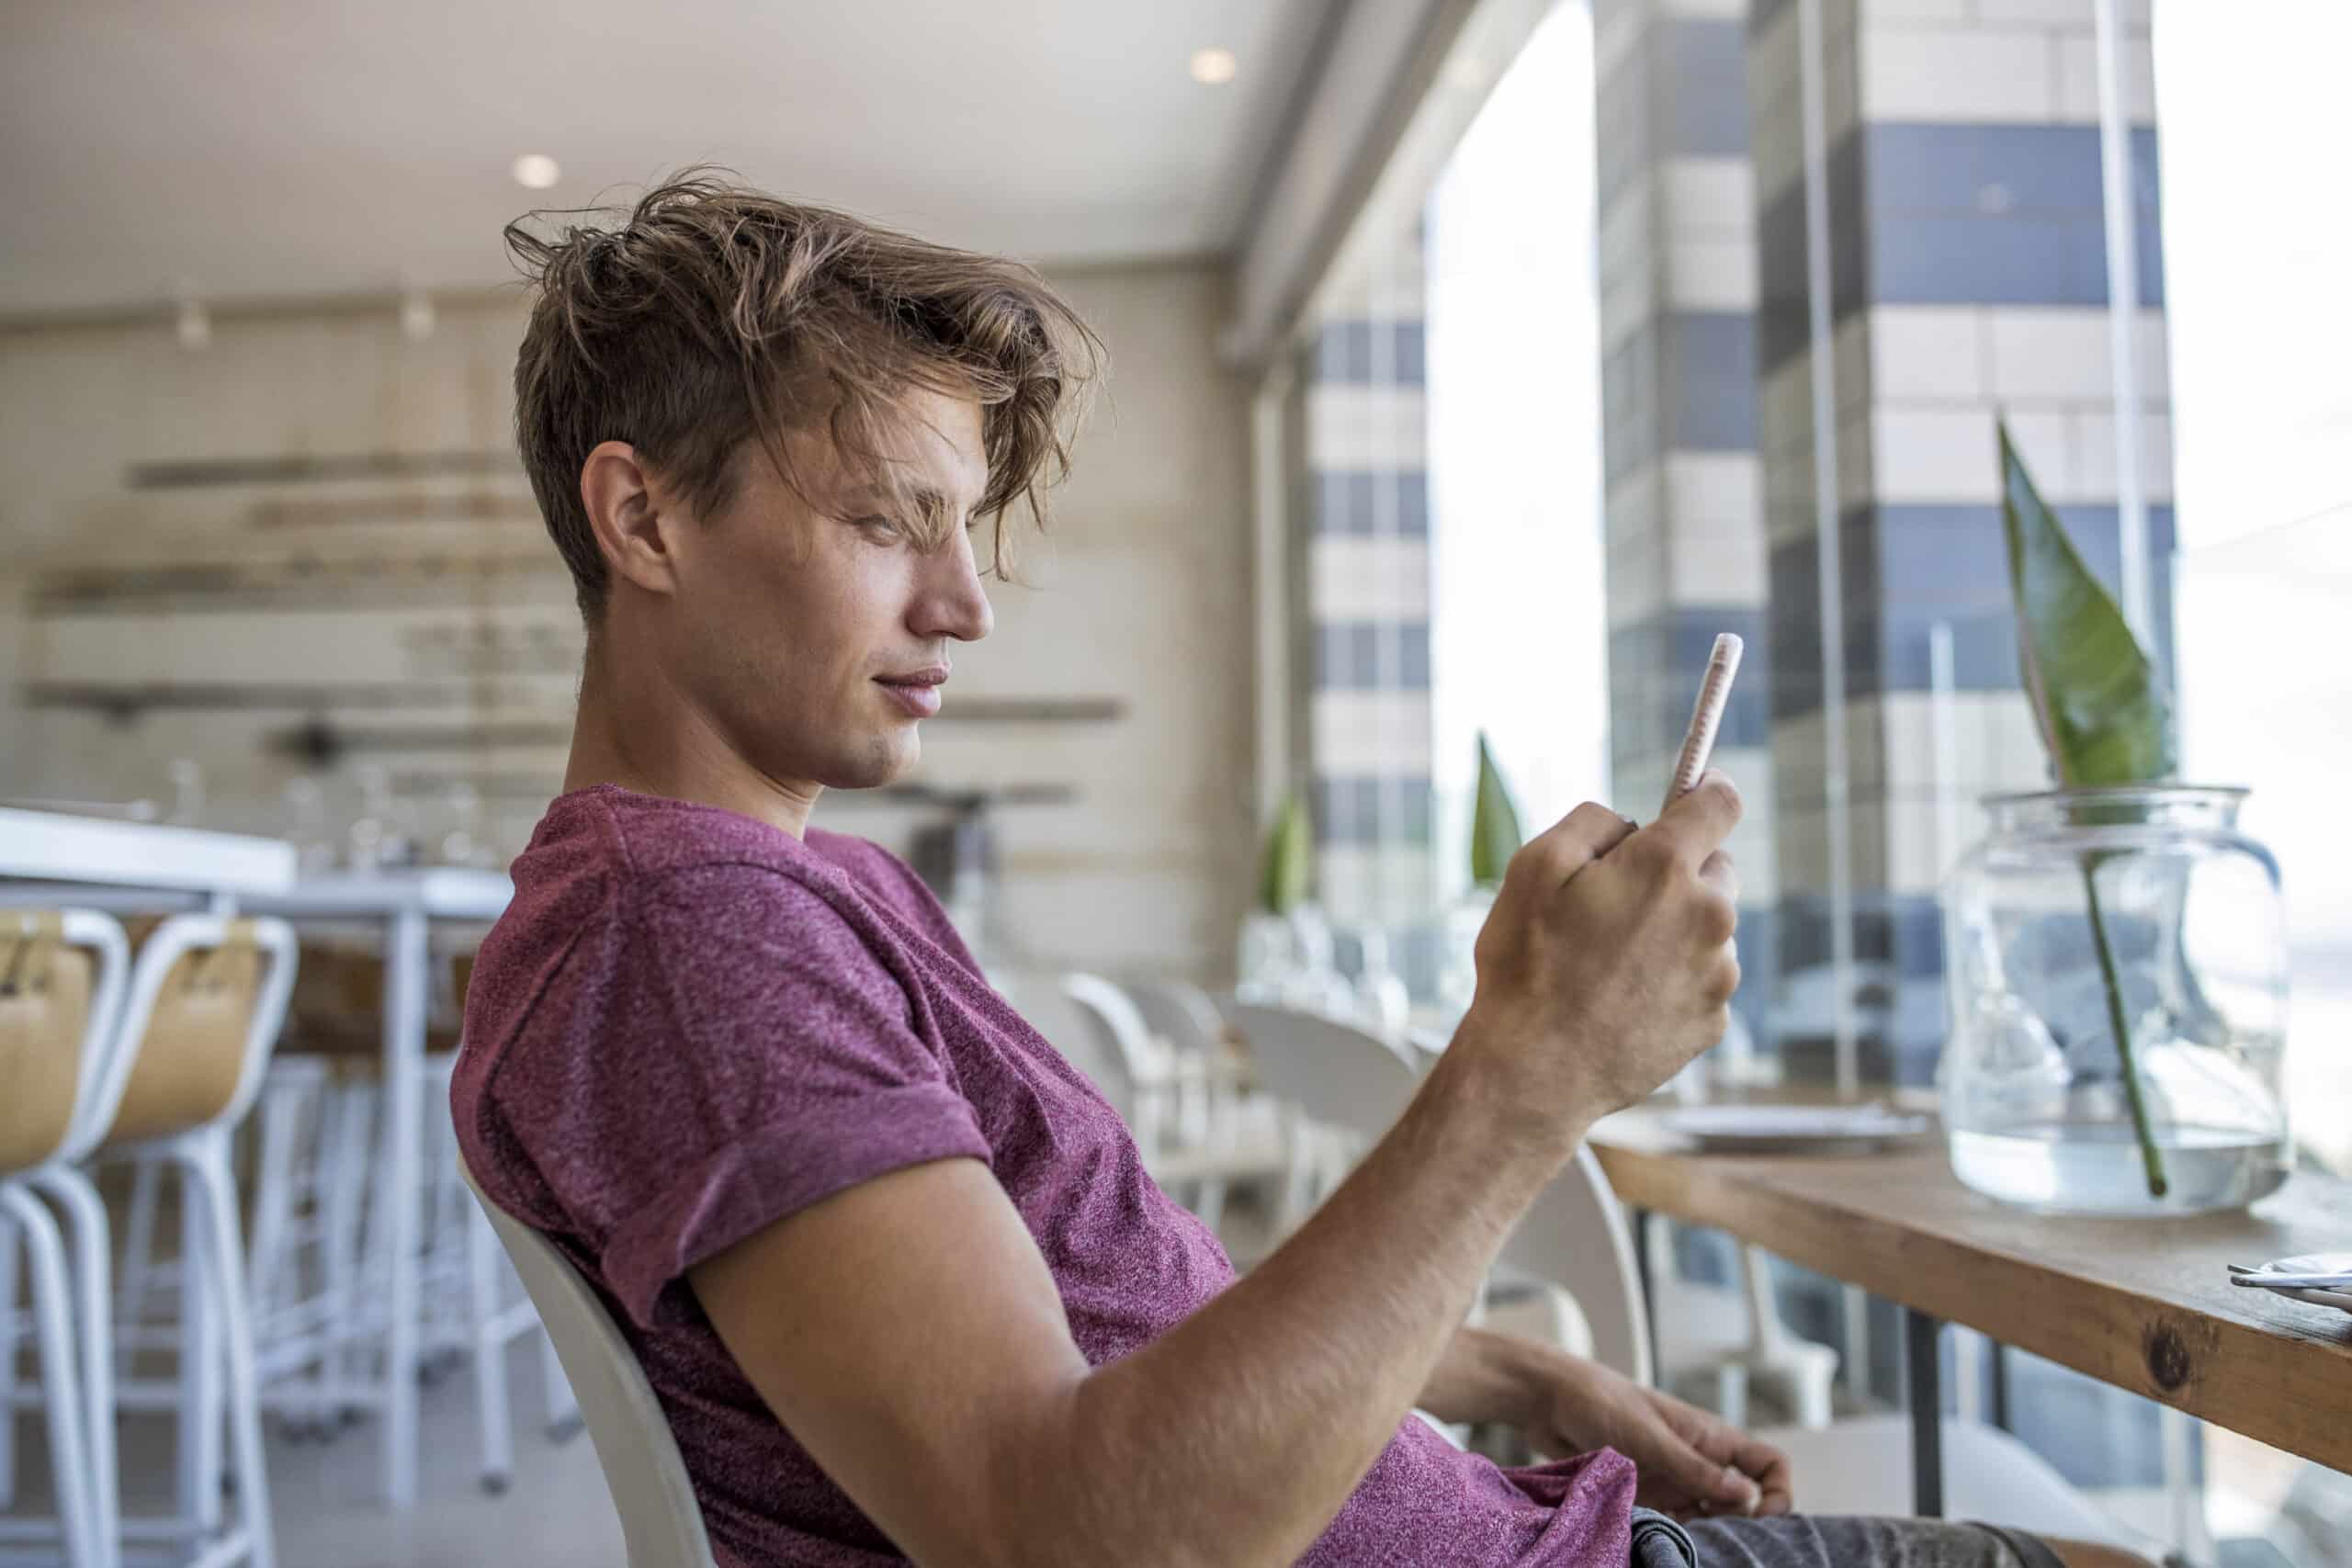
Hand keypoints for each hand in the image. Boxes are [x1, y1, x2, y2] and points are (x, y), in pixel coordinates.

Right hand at [1449, 773, 1741, 1141]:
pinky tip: (1622, 999)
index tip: (1697, 791)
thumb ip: (1592, 821)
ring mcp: (1717, 974)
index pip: (1720, 803)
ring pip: (1709, 928)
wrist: (1534, 1072)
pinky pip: (1702, 979)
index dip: (1708, 789)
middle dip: (1678, 873)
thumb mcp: (1534, 866)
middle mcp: (1708, 916)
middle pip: (1717, 868)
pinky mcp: (1713, 1021)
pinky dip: (1673, 979)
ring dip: (1675, 930)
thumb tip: (1631, 823)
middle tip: (1618, 901)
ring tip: (1610, 963)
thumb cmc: (1526, 966)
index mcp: (1666, 868)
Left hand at [1531, 1355, 1791, 1521]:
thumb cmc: (1600, 1402)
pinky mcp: (1645, 1499)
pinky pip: (1672, 1528)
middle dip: (1740, 1527)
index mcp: (1711, 1439)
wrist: (1546, 1400)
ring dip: (1704, 1538)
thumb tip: (1748, 1497)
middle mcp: (1699, 1464)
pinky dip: (1672, 1541)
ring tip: (1684, 1548)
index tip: (1760, 1516)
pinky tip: (1659, 1547)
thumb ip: (1695, 1469)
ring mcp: (1672, 1484)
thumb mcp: (1650, 1436)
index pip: (1769, 1465)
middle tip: (1718, 1544)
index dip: (1777, 1492)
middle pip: (1743, 1506)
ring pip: (1708, 1522)